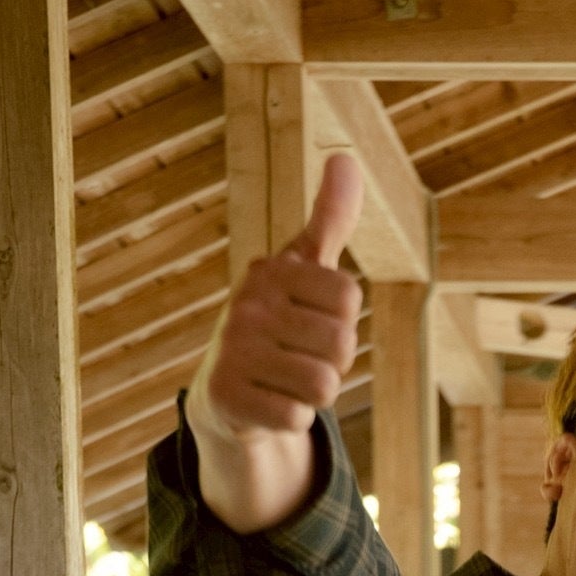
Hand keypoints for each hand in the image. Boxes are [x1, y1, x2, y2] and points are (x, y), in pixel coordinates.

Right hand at [184, 154, 363, 531]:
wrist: (225, 392)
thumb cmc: (277, 322)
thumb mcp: (303, 269)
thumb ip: (330, 220)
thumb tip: (345, 157)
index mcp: (270, 270)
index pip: (350, 297)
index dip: (344, 320)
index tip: (313, 320)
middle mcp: (246, 305)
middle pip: (342, 344)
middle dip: (334, 361)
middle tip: (301, 357)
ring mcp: (232, 351)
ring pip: (323, 385)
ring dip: (316, 394)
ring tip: (287, 380)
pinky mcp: (227, 398)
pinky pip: (297, 417)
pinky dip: (293, 418)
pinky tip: (270, 404)